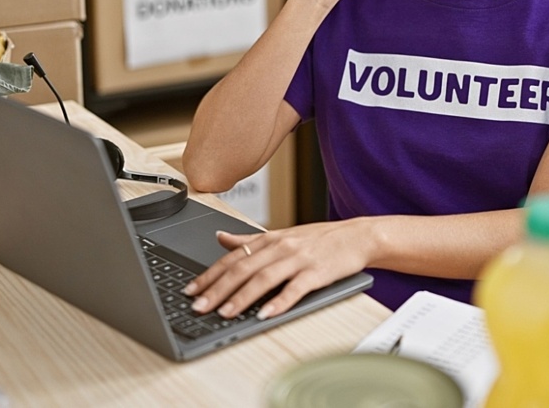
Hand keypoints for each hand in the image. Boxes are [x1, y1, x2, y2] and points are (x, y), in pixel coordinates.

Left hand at [182, 221, 371, 320]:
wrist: (358, 236)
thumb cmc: (320, 240)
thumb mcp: (283, 235)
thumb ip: (250, 239)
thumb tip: (220, 237)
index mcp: (270, 239)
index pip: (232, 258)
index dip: (209, 274)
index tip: (190, 290)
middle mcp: (280, 248)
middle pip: (242, 268)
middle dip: (217, 289)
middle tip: (199, 306)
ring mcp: (299, 260)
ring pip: (264, 278)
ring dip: (242, 297)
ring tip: (225, 313)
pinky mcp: (317, 273)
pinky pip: (295, 289)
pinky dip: (279, 302)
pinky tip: (265, 314)